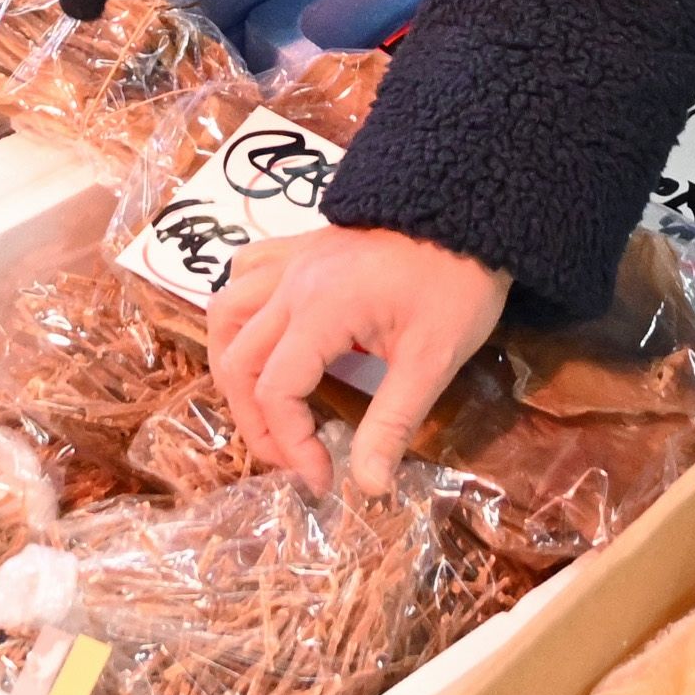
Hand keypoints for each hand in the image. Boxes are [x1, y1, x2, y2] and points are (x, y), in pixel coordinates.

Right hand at [205, 225, 506, 498]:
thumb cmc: (455, 281)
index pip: (276, 391)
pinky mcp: (299, 248)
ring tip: (263, 406)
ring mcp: (290, 261)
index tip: (323, 479)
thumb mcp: (433, 359)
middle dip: (255, 422)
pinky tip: (264, 335)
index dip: (291, 445)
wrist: (470, 207)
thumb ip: (393, 423)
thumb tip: (369, 487)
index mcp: (320, 311)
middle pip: (238, 361)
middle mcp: (290, 284)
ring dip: (234, 367)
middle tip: (293, 458)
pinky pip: (243, 275)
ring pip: (225, 315)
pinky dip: (240, 312)